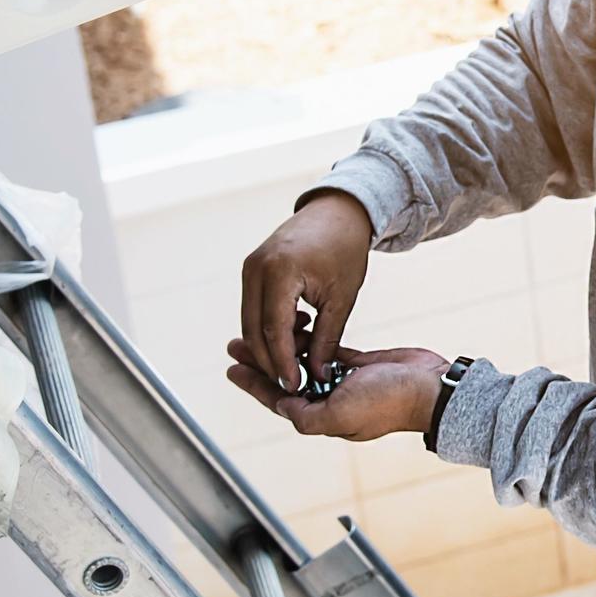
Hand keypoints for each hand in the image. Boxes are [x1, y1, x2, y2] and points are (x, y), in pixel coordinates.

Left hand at [225, 342, 445, 442]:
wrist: (430, 388)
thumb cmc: (389, 403)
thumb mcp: (342, 415)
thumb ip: (307, 414)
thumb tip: (281, 404)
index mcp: (321, 416)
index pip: (278, 398)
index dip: (254, 383)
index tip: (232, 368)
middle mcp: (329, 400)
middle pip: (285, 378)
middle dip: (261, 362)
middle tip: (236, 344)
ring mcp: (344, 382)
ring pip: (303, 363)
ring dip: (283, 349)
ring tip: (263, 331)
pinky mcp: (358, 364)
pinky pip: (326, 351)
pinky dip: (311, 342)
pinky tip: (296, 329)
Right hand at [240, 191, 374, 390]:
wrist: (338, 212)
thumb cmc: (345, 250)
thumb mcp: (342, 298)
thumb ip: (328, 338)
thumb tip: (318, 375)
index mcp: (280, 273)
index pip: (275, 330)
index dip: (283, 362)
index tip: (294, 385)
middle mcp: (257, 268)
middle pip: (255, 329)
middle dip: (270, 360)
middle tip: (291, 380)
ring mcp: (250, 267)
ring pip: (251, 321)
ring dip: (270, 344)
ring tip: (301, 354)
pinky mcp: (252, 269)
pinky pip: (254, 307)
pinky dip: (269, 326)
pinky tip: (298, 330)